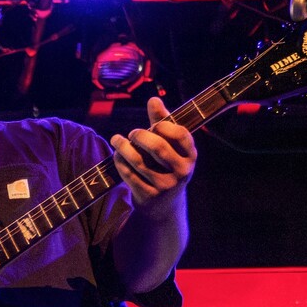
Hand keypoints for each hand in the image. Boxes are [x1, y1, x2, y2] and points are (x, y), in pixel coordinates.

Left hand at [110, 96, 196, 211]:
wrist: (164, 207)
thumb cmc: (166, 167)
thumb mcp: (171, 148)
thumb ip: (163, 123)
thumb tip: (154, 99)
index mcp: (190, 156)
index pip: (180, 134)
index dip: (163, 125)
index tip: (153, 125)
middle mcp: (181, 171)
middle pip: (158, 147)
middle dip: (140, 136)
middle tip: (132, 133)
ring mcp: (165, 186)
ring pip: (140, 161)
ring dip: (124, 148)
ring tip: (116, 140)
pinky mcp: (149, 195)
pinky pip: (130, 175)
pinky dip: (120, 162)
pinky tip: (117, 155)